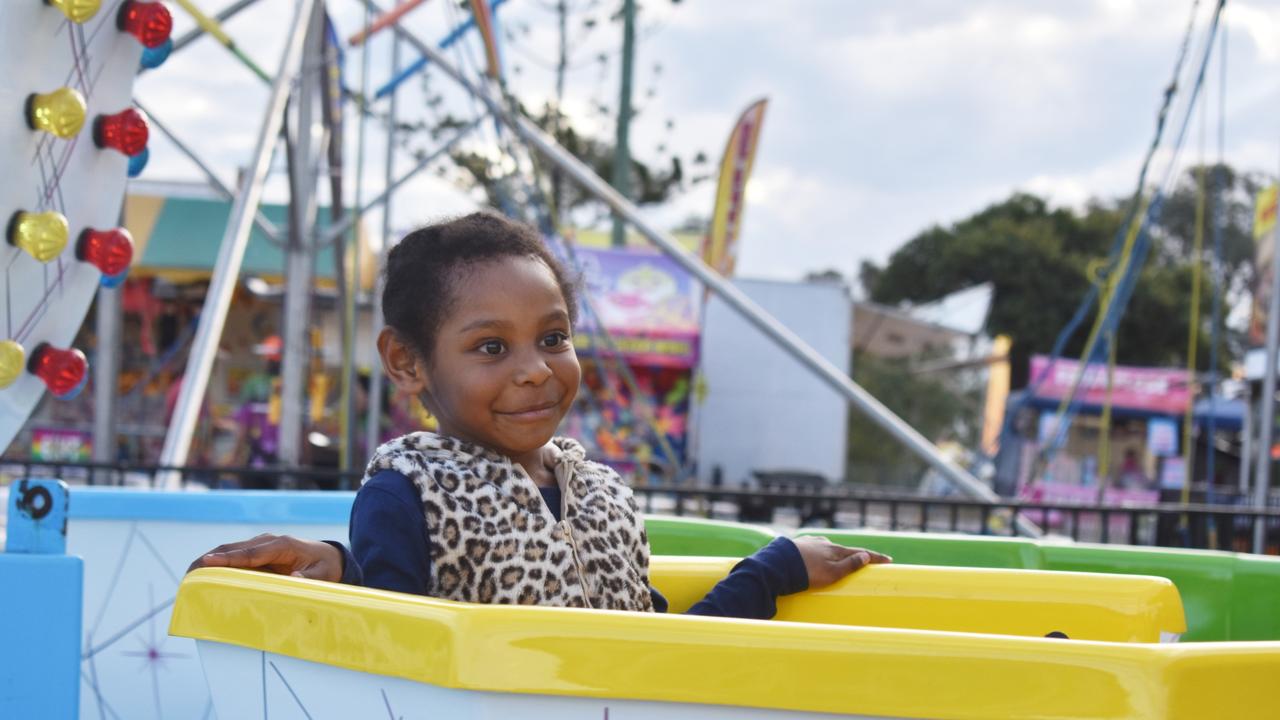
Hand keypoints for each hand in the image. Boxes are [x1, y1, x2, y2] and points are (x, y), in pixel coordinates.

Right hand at [187, 533, 343, 581]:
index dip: (229, 559)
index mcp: (282, 545)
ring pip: (229, 551)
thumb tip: (295, 580)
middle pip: (233, 549)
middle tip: (188, 575)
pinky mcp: (256, 554)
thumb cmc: (325, 567)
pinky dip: (217, 564)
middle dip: (209, 559)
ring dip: (209, 561)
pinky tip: (203, 576)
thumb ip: (310, 578)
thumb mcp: (323, 575)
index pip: (251, 553)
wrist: (329, 557)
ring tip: (189, 577)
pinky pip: (233, 557)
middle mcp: (267, 542)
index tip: (208, 563)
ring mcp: (260, 546)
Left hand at [792, 536, 891, 589]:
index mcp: (834, 549)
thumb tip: (865, 556)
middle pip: (842, 550)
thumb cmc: (806, 573)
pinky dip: (817, 555)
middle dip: (852, 556)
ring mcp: (809, 542)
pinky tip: (812, 560)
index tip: (888, 560)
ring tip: (833, 565)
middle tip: (861, 563)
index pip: (859, 553)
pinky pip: (811, 550)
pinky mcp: (796, 545)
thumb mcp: (831, 573)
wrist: (776, 566)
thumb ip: (849, 565)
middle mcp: (823, 542)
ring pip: (825, 549)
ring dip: (832, 555)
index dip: (874, 557)